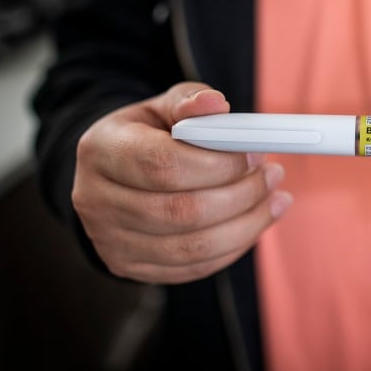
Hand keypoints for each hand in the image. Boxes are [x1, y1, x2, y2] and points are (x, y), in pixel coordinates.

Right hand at [72, 82, 292, 283]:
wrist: (115, 175)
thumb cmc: (149, 135)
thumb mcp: (165, 107)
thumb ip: (191, 102)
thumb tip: (216, 104)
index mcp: (102, 150)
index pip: (164, 165)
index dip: (219, 164)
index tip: (255, 155)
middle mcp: (96, 200)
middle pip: (181, 212)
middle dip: (241, 195)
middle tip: (273, 175)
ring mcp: (110, 241)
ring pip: (192, 247)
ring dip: (247, 224)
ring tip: (275, 199)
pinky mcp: (130, 267)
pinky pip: (194, 268)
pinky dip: (235, 246)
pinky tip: (256, 222)